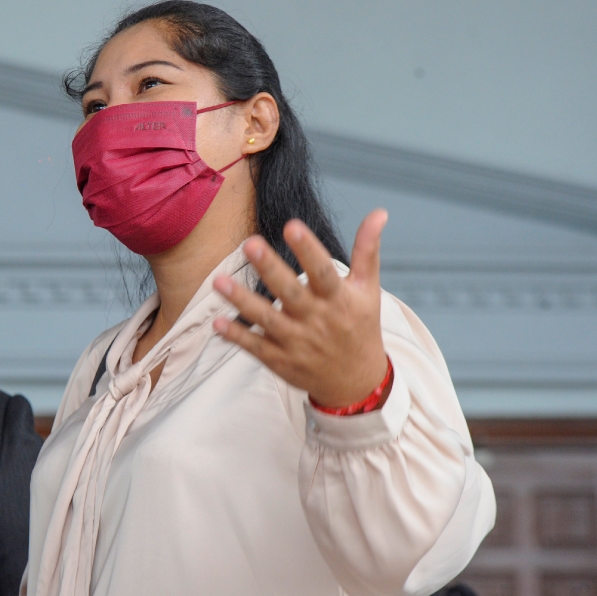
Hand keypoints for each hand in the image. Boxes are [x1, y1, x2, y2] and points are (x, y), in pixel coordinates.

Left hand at [212, 210, 388, 407]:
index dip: (308, 249)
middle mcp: (317, 320)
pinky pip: (255, 346)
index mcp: (339, 299)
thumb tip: (379, 213)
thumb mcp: (368, 289)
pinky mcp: (280, 360)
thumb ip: (367, 250)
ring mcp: (296, 342)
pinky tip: (217, 322)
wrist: (357, 383)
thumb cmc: (360, 327)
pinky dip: (237, 336)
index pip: (323, 271)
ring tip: (219, 281)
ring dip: (242, 301)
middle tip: (250, 244)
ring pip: (266, 320)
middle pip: (290, 293)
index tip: (292, 226)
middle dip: (270, 269)